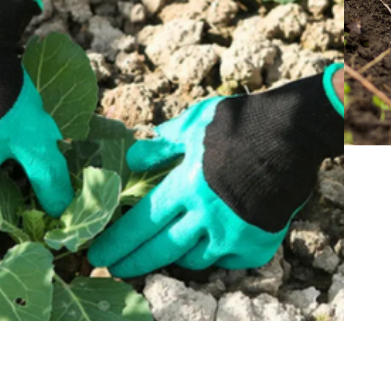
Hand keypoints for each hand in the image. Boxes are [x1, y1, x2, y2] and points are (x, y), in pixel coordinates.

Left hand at [88, 63, 343, 277]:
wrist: (293, 135)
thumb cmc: (242, 124)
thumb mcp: (197, 122)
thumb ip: (164, 143)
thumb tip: (135, 156)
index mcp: (187, 186)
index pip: (142, 222)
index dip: (117, 241)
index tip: (97, 252)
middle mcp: (206, 216)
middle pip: (161, 249)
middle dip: (134, 261)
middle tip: (115, 267)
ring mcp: (232, 234)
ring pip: (194, 259)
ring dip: (176, 255)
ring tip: (166, 250)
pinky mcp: (256, 243)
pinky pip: (227, 260)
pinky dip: (215, 254)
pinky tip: (209, 244)